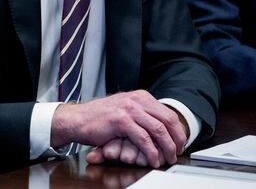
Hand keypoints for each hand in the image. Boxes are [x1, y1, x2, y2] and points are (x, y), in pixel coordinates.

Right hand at [51, 91, 185, 166]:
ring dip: (167, 147)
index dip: (177, 130)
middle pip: (167, 120)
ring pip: (158, 129)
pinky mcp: (121, 121)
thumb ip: (141, 114)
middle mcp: (136, 100)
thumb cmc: (98, 118)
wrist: (76, 119)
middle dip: (176, 139)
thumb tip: (161, 127)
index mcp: (140, 96)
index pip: (167, 112)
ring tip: (168, 158)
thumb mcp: (124, 110)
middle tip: (177, 152)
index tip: (179, 143)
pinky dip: (151, 151)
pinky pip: (143, 139)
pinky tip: (153, 159)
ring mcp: (128, 109)